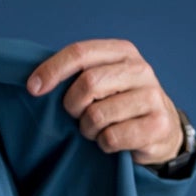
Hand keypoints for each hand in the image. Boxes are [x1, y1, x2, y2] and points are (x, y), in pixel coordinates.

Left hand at [25, 38, 183, 164]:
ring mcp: (152, 96)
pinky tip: (112, 140)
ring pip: (97, 115)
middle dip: (72, 105)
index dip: (52, 70)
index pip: (80, 53)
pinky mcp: (157, 125)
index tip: (33, 89)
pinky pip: (112, 138)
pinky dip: (104, 144)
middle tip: (77, 115)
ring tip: (97, 129)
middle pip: (88, 83)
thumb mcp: (103, 80)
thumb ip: (77, 73)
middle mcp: (140, 69)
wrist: (162, 129)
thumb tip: (35, 83)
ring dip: (88, 129)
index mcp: (122, 52)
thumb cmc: (120, 103)